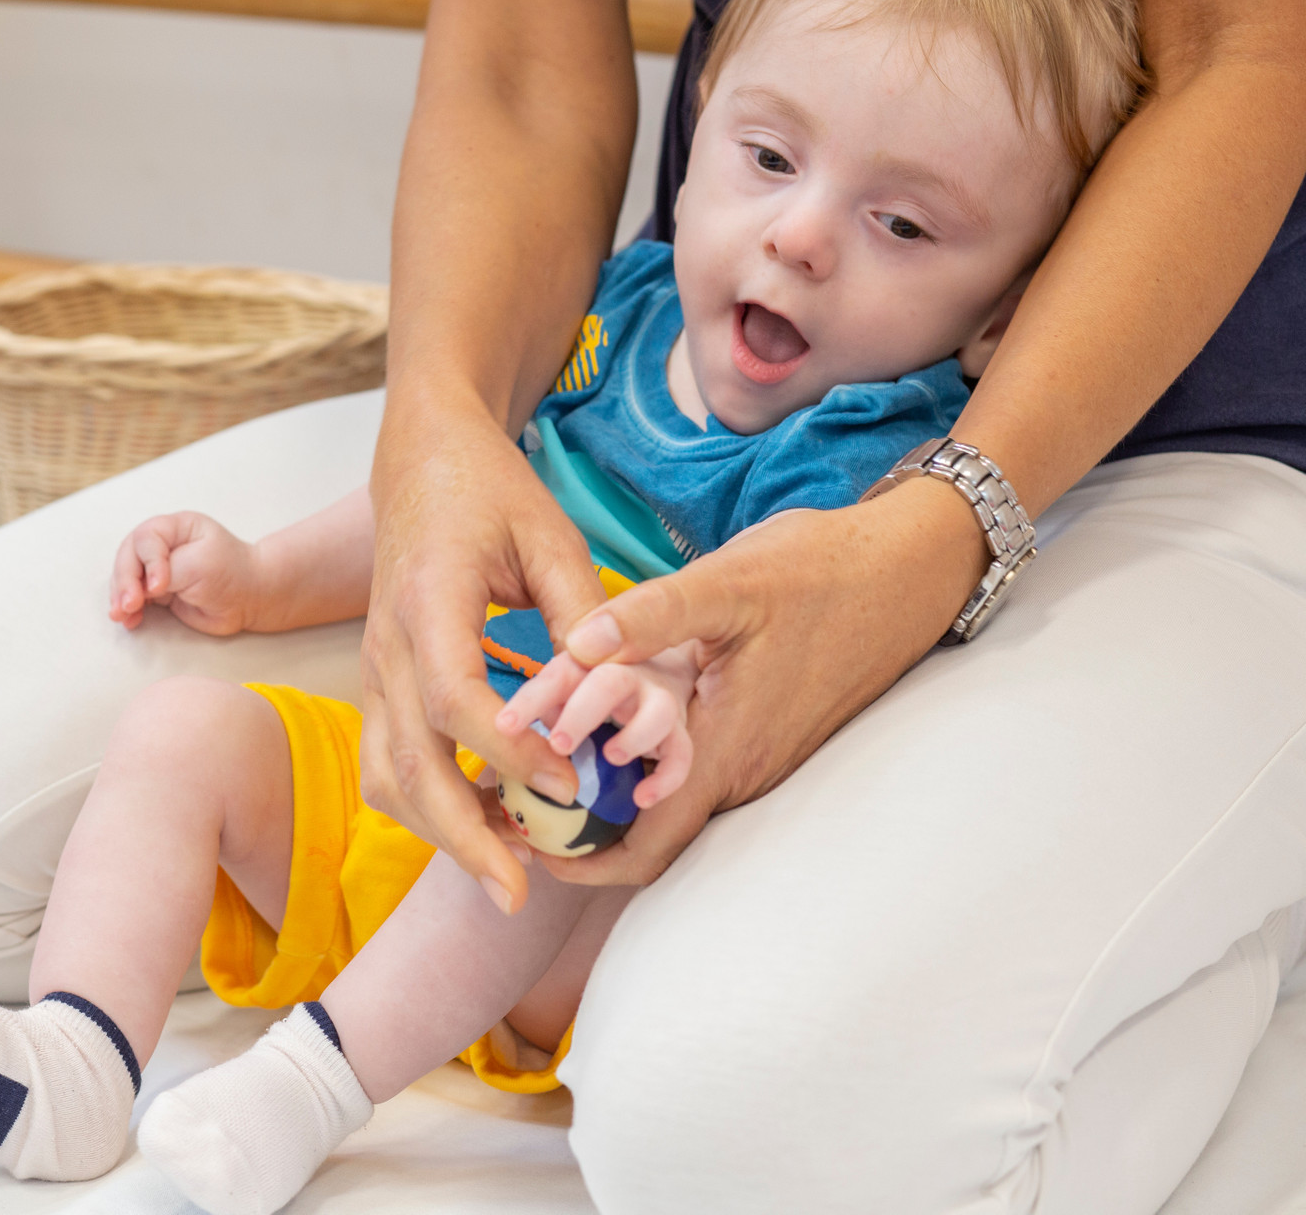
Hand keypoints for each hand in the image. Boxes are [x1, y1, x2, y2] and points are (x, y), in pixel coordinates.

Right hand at [109, 511, 264, 635]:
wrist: (250, 598)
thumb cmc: (232, 573)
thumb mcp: (200, 564)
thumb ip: (167, 571)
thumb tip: (143, 588)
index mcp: (174, 527)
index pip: (146, 539)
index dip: (148, 563)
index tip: (159, 587)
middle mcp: (162, 545)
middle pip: (128, 557)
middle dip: (125, 581)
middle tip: (129, 604)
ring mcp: (158, 568)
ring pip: (127, 578)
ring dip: (121, 597)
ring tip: (122, 615)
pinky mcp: (158, 592)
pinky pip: (135, 597)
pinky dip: (129, 609)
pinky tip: (129, 620)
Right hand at [361, 400, 608, 914]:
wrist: (421, 458)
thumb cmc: (490, 490)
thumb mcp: (549, 535)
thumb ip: (580, 613)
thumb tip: (613, 694)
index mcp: (428, 601)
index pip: (454, 700)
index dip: (510, 755)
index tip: (571, 787)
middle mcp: (386, 647)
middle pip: (405, 764)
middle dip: (459, 837)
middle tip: (518, 894)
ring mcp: (373, 670)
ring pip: (384, 776)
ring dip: (437, 831)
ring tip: (505, 868)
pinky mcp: (378, 685)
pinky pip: (386, 763)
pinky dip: (427, 806)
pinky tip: (486, 823)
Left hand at [495, 645, 696, 809]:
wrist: (660, 672)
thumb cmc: (594, 689)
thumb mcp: (566, 689)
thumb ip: (544, 707)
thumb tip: (513, 740)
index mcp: (588, 663)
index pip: (557, 676)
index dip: (531, 701)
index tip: (504, 727)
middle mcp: (626, 675)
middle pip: (609, 683)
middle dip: (583, 712)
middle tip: (559, 744)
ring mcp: (658, 700)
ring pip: (658, 711)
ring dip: (635, 736)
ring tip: (611, 757)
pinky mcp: (679, 729)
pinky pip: (681, 752)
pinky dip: (666, 777)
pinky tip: (642, 799)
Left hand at [543, 478, 986, 885]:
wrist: (911, 568)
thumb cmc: (824, 571)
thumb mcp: (730, 581)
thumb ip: (651, 614)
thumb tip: (576, 643)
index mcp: (728, 749)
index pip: (645, 845)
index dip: (579, 857)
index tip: (522, 834)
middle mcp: (744, 770)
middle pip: (647, 830)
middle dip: (578, 824)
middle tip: (513, 795)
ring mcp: (758, 757)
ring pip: (669, 798)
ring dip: (608, 789)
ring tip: (541, 754)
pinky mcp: (764, 734)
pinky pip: (694, 768)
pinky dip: (642, 762)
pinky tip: (604, 722)